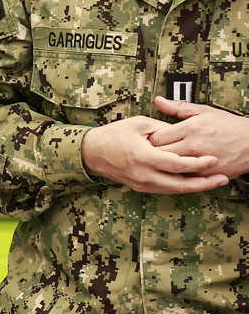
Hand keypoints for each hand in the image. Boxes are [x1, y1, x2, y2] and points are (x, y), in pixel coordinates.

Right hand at [81, 115, 226, 193]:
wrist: (91, 152)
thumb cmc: (113, 135)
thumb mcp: (140, 124)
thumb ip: (164, 129)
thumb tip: (183, 133)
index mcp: (143, 157)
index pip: (176, 164)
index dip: (197, 164)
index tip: (213, 160)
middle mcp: (142, 174)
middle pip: (179, 184)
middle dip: (203, 183)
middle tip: (222, 179)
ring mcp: (140, 183)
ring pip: (173, 190)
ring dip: (194, 187)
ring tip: (213, 182)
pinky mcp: (139, 186)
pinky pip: (164, 189)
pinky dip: (180, 187)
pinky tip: (193, 182)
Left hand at [149, 97, 248, 178]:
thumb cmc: (229, 126)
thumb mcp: (205, 112)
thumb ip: (178, 108)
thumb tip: (158, 101)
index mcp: (191, 128)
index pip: (157, 137)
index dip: (151, 140)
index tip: (151, 140)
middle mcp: (194, 145)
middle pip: (160, 154)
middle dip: (154, 153)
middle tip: (153, 152)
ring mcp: (200, 161)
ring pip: (170, 168)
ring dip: (164, 165)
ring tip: (164, 161)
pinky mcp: (207, 174)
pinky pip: (184, 177)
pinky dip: (178, 174)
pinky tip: (178, 169)